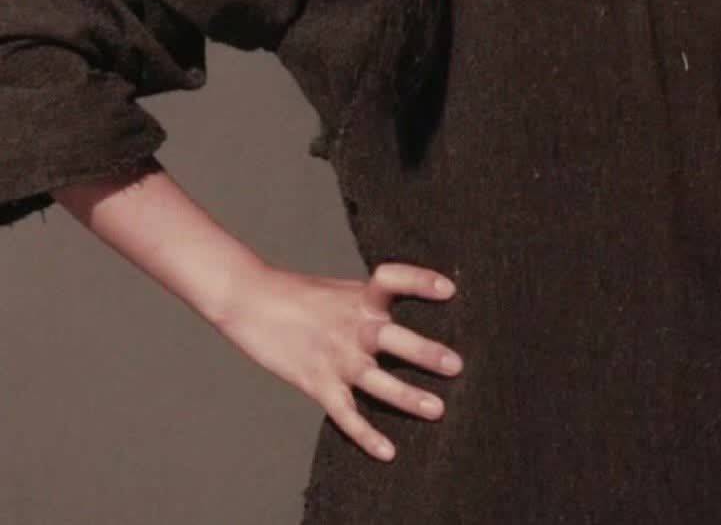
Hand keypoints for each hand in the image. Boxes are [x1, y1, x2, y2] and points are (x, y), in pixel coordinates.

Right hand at [216, 260, 462, 460]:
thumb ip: (369, 303)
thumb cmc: (298, 294)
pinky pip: (346, 414)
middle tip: (456, 366)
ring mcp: (335, 356)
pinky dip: (367, 435)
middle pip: (394, 338)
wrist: (250, 300)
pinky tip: (388, 451)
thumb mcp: (340, 290)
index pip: (395, 281)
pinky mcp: (316, 382)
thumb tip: (397, 312)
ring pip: (376, 381)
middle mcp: (352, 325)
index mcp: (359, 296)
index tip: (450, 290)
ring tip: (437, 409)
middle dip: (426, 354)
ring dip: (407, 397)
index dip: (422, 282)